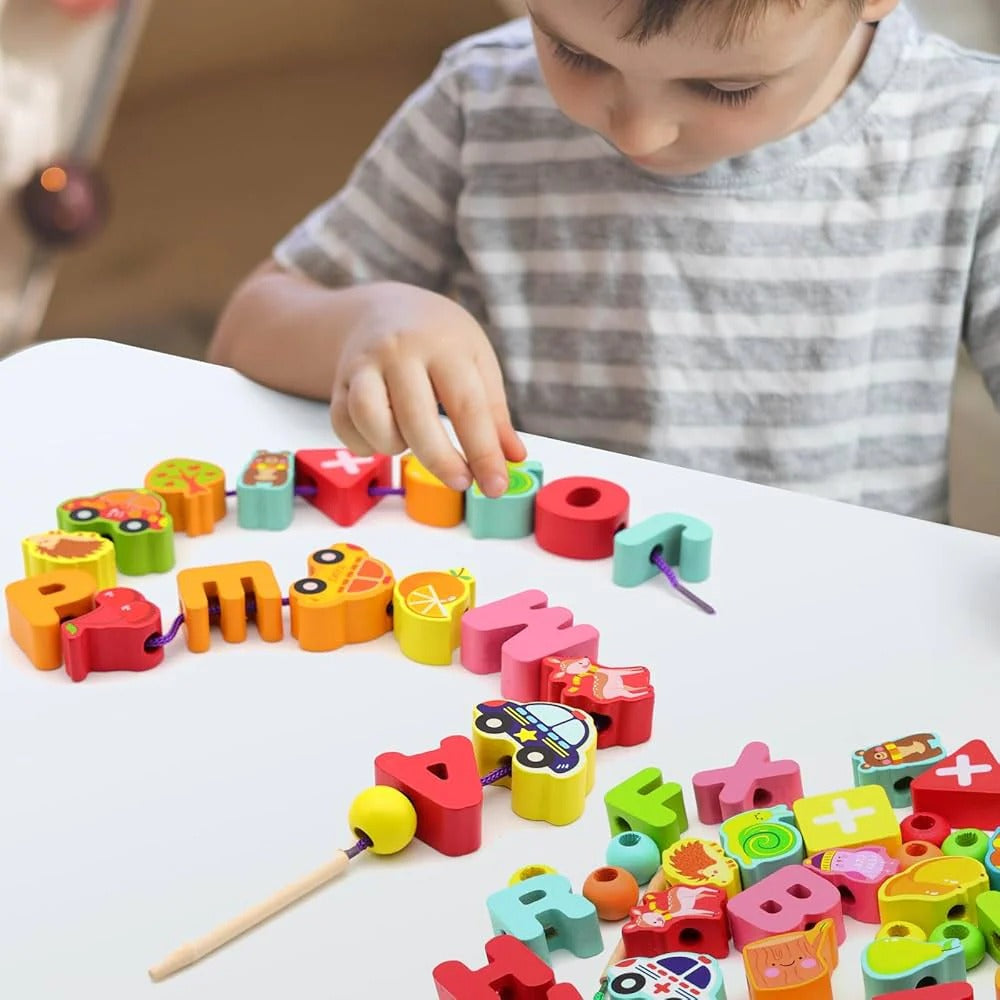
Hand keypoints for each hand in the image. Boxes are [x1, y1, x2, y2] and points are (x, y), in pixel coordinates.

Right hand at [330, 283, 525, 496]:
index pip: (467, 406)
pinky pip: (344, 426)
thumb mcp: (477, 362)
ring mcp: (363, 365)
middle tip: (461, 482)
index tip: (495, 486)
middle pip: (416, 418)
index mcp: (443, 345)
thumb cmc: (440, 341)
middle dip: (441, 460)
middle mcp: (398, 351)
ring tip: (413, 441)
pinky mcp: (338, 383)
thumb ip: (494, 413)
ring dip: (394, 446)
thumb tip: (512, 458)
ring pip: (370, 420)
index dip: (483, 452)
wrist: (384, 309)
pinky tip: (385, 436)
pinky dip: (365, 443)